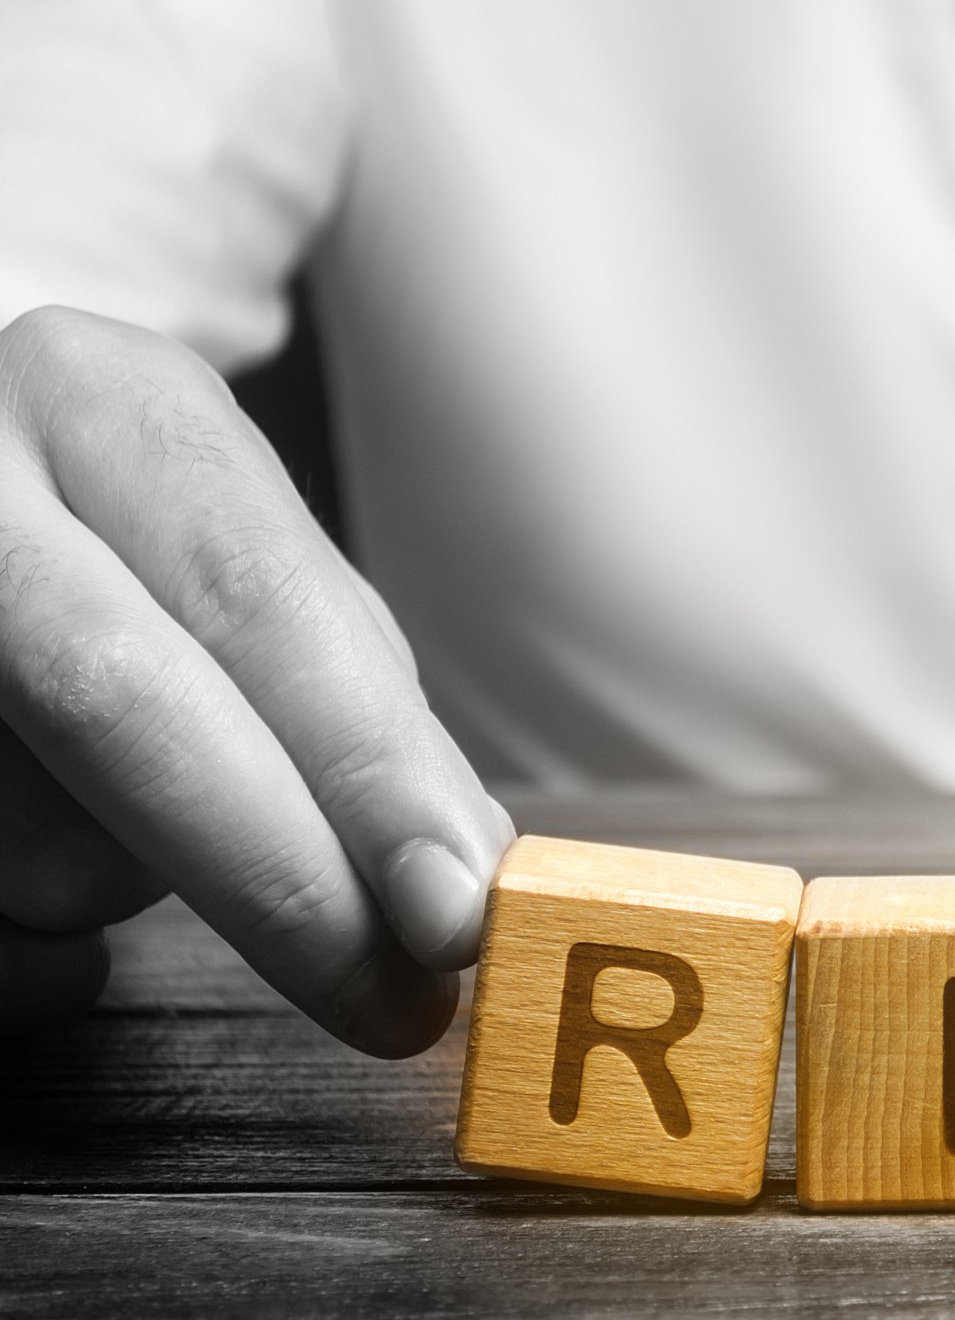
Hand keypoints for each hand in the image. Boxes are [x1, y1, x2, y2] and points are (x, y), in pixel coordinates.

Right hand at [0, 307, 510, 1054]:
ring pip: (28, 839)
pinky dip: (22, 948)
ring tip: (97, 813)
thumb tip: (460, 870)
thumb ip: (347, 697)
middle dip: (279, 876)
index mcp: (106, 404)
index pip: (259, 600)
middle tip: (397, 1001)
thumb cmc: (110, 546)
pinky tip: (19, 874)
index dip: (363, 767)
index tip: (454, 903)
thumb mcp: (230, 558)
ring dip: (107, 886)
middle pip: (122, 699)